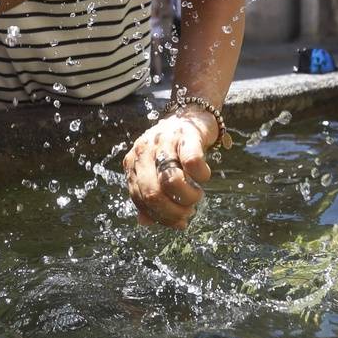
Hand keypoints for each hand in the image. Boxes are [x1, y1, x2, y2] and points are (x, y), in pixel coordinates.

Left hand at [123, 113, 214, 228]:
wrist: (191, 114)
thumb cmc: (174, 149)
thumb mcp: (156, 171)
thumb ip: (148, 195)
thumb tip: (144, 223)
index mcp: (133, 162)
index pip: (140, 199)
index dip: (161, 217)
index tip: (179, 222)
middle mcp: (144, 150)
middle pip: (152, 193)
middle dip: (173, 211)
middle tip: (189, 212)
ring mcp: (164, 140)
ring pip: (170, 181)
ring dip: (188, 197)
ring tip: (197, 195)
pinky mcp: (187, 134)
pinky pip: (192, 162)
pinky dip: (201, 175)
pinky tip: (204, 175)